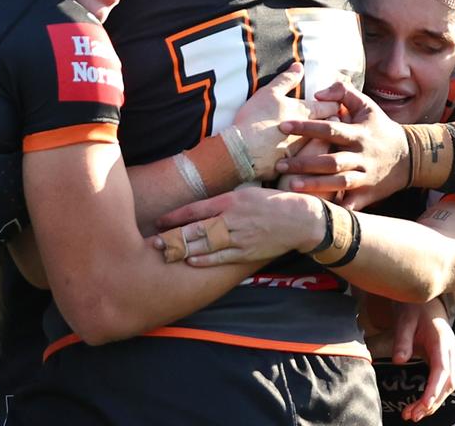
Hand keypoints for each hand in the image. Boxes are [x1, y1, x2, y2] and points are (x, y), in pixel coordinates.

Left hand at [153, 186, 324, 264]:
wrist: (299, 218)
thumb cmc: (270, 202)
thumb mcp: (246, 193)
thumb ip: (222, 201)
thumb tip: (200, 207)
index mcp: (230, 201)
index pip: (196, 209)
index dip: (175, 216)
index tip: (160, 221)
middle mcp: (232, 219)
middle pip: (196, 230)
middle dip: (174, 237)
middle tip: (155, 244)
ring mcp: (239, 237)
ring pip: (206, 246)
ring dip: (185, 250)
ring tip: (167, 255)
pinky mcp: (246, 252)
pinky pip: (222, 258)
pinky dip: (205, 261)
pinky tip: (191, 262)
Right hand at [233, 63, 339, 180]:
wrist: (241, 152)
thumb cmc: (255, 119)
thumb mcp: (269, 93)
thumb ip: (286, 79)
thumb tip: (299, 65)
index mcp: (307, 112)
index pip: (333, 106)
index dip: (336, 104)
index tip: (336, 103)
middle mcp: (312, 133)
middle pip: (334, 128)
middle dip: (336, 124)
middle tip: (337, 121)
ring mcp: (306, 152)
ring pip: (326, 147)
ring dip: (327, 142)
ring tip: (324, 140)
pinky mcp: (298, 168)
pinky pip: (314, 164)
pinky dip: (315, 160)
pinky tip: (313, 161)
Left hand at [275, 79, 408, 208]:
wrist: (409, 157)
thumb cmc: (380, 128)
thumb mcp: (367, 105)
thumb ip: (342, 92)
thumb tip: (317, 94)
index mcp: (358, 133)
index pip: (329, 130)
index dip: (306, 127)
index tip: (283, 126)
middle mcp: (361, 156)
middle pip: (330, 161)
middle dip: (304, 163)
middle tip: (279, 164)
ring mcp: (364, 177)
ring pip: (338, 183)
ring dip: (315, 185)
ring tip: (291, 185)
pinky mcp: (367, 194)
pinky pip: (350, 204)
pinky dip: (336, 208)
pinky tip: (316, 210)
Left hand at [391, 298, 454, 421]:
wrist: (426, 298)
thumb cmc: (415, 307)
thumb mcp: (405, 319)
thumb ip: (402, 340)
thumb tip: (399, 361)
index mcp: (442, 341)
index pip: (442, 371)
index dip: (434, 390)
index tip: (424, 405)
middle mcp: (450, 351)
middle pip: (446, 383)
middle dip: (431, 403)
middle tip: (411, 415)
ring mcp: (449, 356)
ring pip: (446, 385)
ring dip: (432, 402)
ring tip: (411, 414)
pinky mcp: (444, 359)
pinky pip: (441, 381)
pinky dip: (432, 394)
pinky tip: (420, 404)